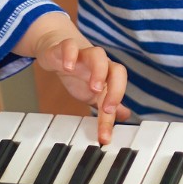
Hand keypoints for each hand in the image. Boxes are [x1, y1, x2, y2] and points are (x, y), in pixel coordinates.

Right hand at [25, 15, 130, 144]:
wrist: (58, 49)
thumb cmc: (79, 72)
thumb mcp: (93, 92)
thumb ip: (107, 103)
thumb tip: (125, 115)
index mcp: (108, 77)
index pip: (117, 95)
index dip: (113, 117)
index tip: (105, 137)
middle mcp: (100, 65)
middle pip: (117, 70)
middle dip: (116, 90)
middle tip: (107, 108)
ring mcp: (83, 54)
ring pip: (98, 55)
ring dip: (98, 71)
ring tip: (93, 88)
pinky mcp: (65, 47)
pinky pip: (70, 46)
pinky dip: (70, 55)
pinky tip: (67, 67)